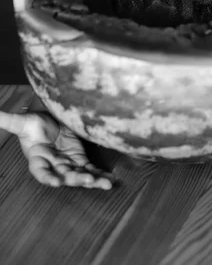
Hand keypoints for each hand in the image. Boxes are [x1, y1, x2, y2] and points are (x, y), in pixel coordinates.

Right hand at [0, 110, 114, 188]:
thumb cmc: (33, 123)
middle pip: (64, 174)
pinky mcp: (79, 159)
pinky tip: (109, 179)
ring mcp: (67, 163)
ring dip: (92, 179)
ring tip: (105, 183)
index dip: (47, 177)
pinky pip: (90, 169)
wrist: (49, 119)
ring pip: (80, 174)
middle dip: (76, 178)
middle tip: (87, 179)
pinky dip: (99, 174)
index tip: (55, 183)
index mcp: (38, 158)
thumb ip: (9, 121)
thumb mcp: (23, 121)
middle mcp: (53, 165)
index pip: (41, 171)